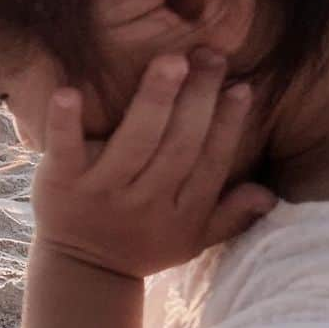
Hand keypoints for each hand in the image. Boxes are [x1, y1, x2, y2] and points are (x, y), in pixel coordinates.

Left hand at [32, 49, 275, 279]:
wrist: (80, 272)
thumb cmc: (142, 246)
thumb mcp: (192, 240)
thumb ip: (229, 215)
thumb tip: (268, 193)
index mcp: (181, 211)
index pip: (211, 163)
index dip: (228, 125)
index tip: (240, 87)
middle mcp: (144, 201)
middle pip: (179, 146)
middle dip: (197, 99)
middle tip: (210, 55)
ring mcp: (101, 191)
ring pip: (135, 143)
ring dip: (153, 100)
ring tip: (170, 61)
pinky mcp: (60, 183)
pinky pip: (66, 149)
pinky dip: (66, 121)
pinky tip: (68, 92)